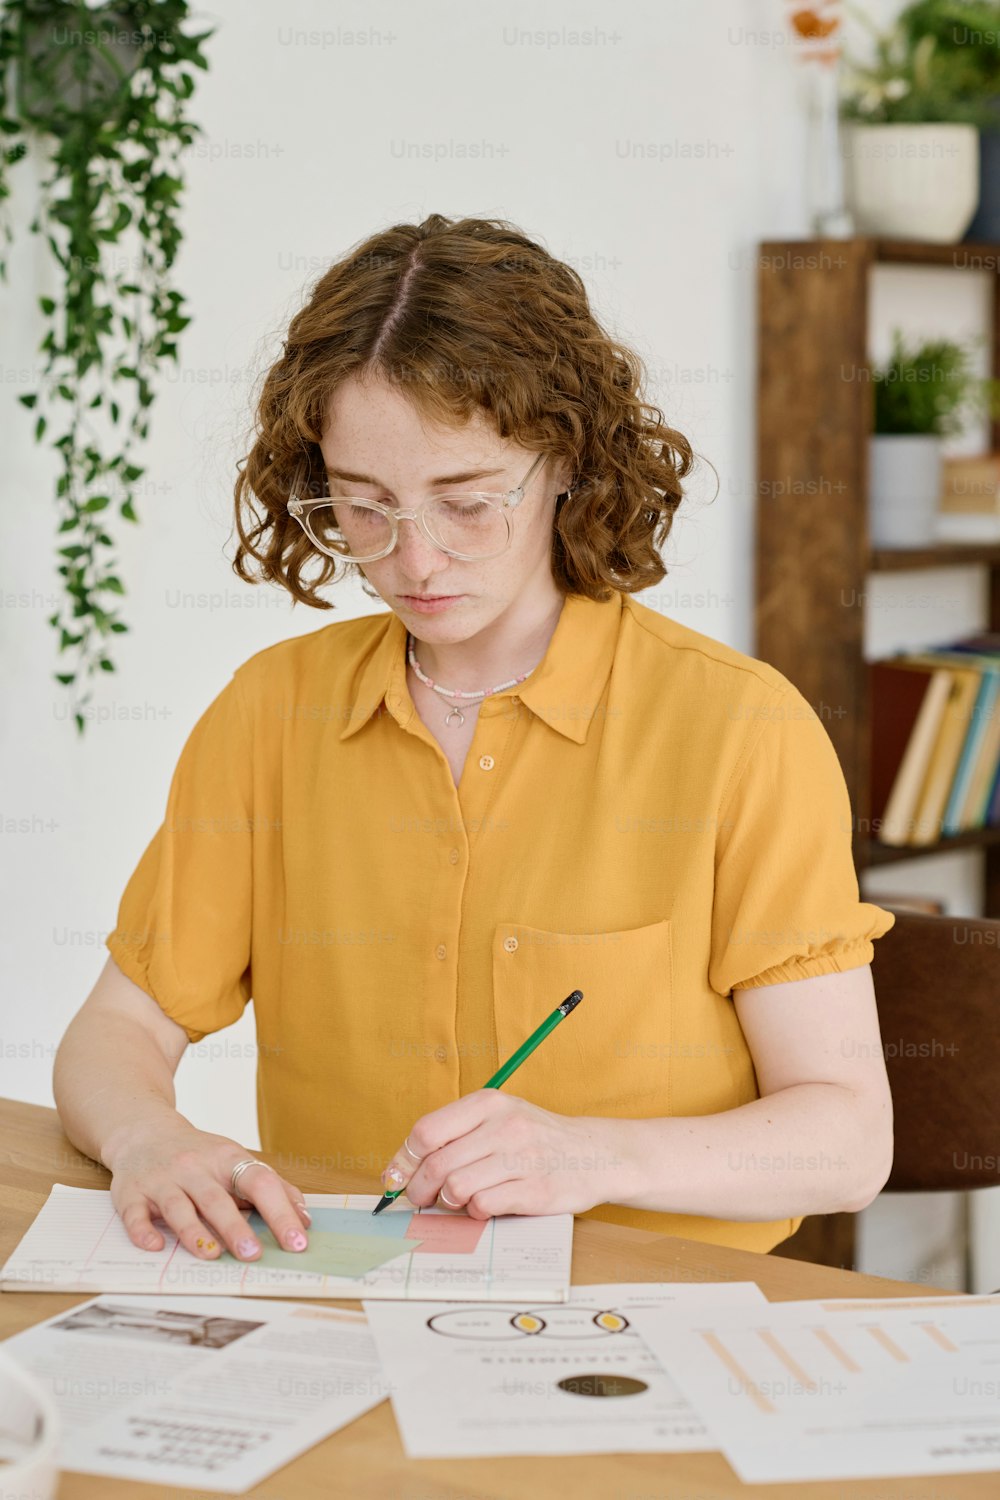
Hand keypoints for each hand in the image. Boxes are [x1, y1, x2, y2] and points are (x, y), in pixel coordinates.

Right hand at [104, 1115, 311, 1261]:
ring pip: (178, 1207)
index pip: (259, 1183)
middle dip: (235, 1228)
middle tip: (254, 1255)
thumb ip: (270, 1186)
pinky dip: (143, 1231)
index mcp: (227, 1159)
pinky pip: (135, 1213)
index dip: (280, 1212)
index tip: (297, 1241)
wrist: (144, 1131)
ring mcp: (162, 1179)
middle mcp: (194, 1167)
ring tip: (212, 1255)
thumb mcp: (235, 1160)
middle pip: (216, 1199)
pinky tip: (156, 1247)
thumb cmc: (198, 1155)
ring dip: (194, 1233)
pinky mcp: (131, 1192)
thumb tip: (304, 1217)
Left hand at [380, 1090, 632, 1218]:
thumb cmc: (536, 1138)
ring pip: (456, 1187)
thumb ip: (456, 1135)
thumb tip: (402, 1166)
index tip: (395, 1178)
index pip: (427, 1131)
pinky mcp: (535, 1189)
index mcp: (489, 1103)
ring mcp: (522, 1157)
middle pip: (436, 1164)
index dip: (403, 1159)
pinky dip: (476, 1212)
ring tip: (459, 1200)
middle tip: (421, 1199)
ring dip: (449, 1201)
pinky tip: (486, 1205)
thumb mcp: (499, 1118)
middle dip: (420, 1189)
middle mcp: (505, 1126)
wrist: (596, 1154)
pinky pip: (483, 1206)